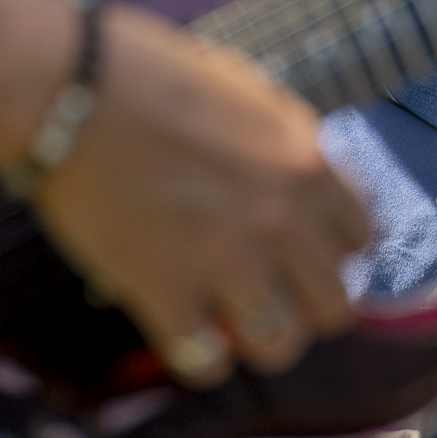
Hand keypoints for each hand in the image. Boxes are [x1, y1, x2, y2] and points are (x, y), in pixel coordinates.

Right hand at [32, 4, 369, 386]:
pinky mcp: (167, 293)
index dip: (334, 253)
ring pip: (281, 344)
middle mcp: (283, 219)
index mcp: (308, 164)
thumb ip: (286, 143)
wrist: (75, 92)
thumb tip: (303, 175)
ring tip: (233, 324)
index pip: (361, 238)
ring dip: (260, 340)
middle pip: (335, 305)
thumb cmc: (155, 75)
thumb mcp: (251, 95)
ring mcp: (227, 261)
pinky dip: (199, 359)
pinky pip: (207, 363)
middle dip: (307, 306)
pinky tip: (184, 334)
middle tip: (272, 296)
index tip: (306, 256)